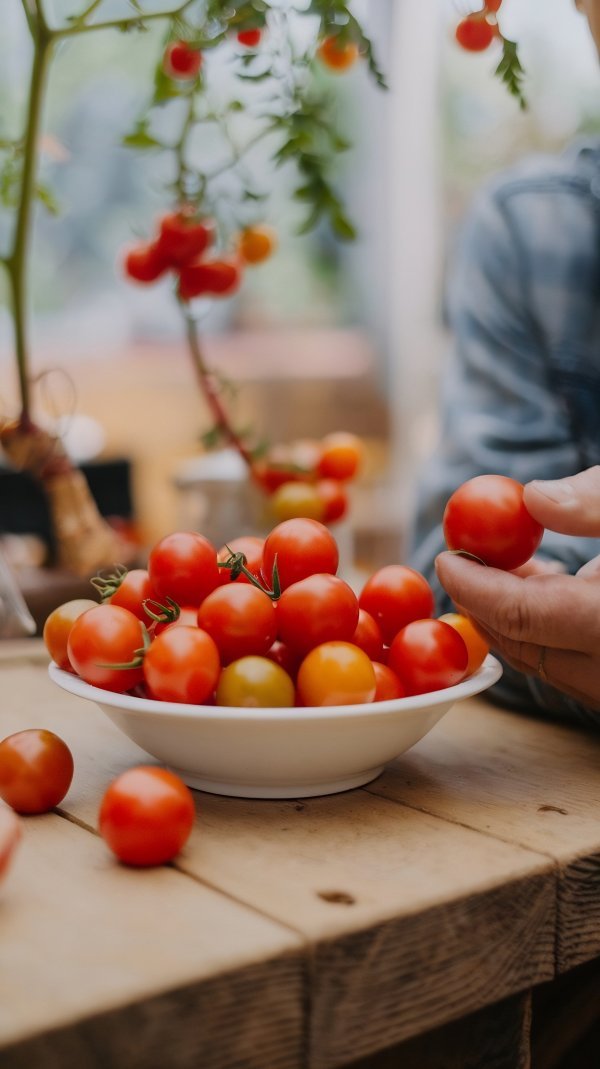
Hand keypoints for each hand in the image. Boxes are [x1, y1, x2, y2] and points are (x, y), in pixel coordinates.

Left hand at [435, 466, 599, 709]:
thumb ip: (595, 504)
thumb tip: (532, 499)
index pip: (522, 615)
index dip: (474, 587)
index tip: (446, 559)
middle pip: (525, 647)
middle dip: (484, 604)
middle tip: (462, 561)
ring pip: (547, 661)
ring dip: (514, 616)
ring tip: (501, 562)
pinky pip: (573, 664)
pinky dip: (547, 628)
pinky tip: (545, 583)